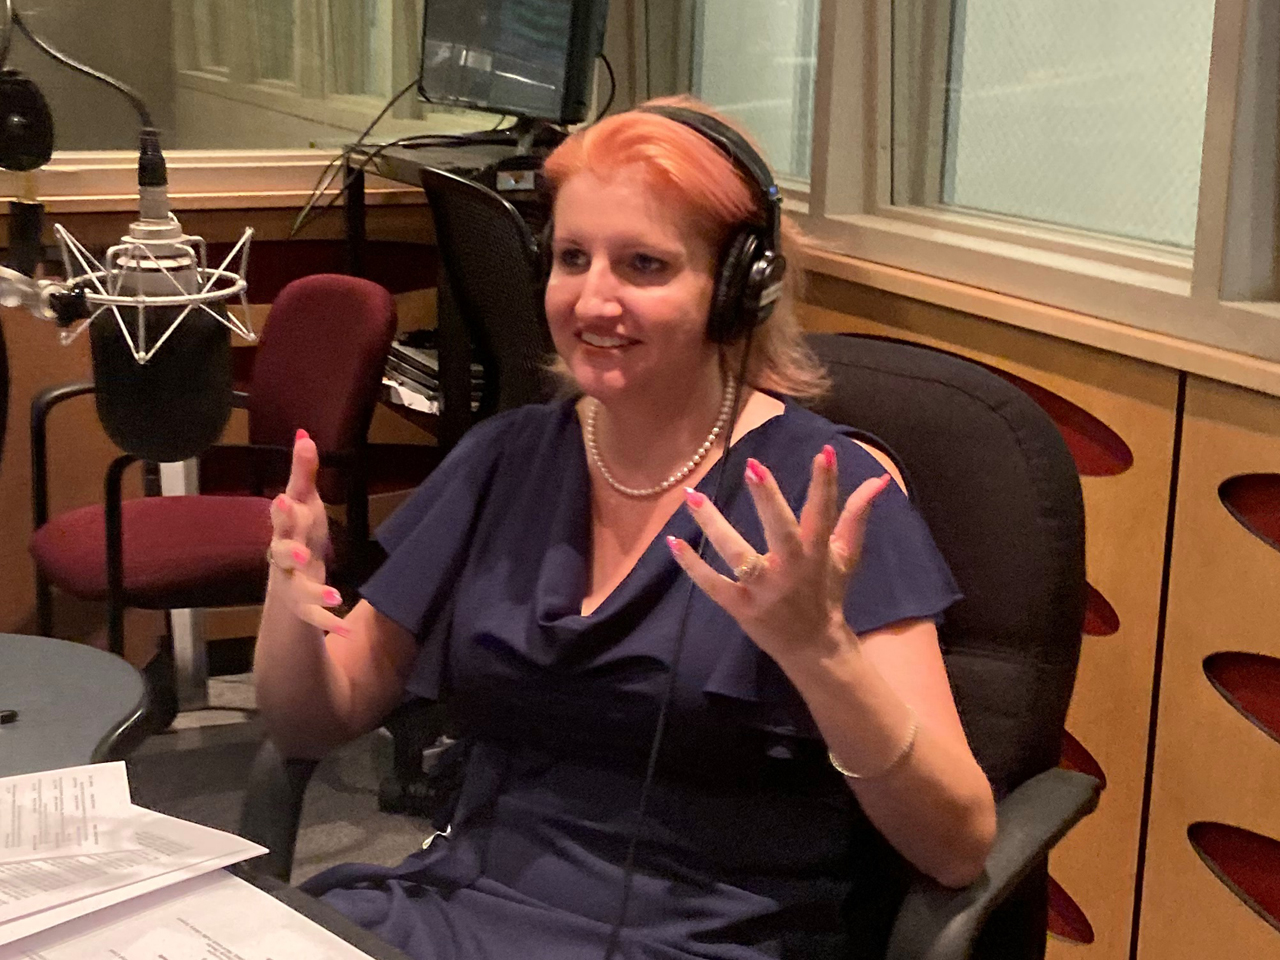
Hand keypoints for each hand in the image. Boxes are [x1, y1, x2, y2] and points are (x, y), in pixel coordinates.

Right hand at [267, 429, 348, 636]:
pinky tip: (344, 626)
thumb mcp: (305, 505)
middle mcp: (283, 560)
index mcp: (286, 532)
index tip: (286, 501)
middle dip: (288, 552)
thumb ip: (304, 472)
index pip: (282, 520)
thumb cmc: (298, 536)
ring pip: (297, 591)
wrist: (287, 587)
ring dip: (313, 594)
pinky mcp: (303, 612)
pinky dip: (327, 623)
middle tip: (301, 552)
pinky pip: (314, 620)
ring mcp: (290, 587)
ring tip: (334, 597)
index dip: (283, 512)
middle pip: (281, 555)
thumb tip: (304, 433)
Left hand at [668, 444, 890, 664]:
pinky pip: (713, 585)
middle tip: (751, 466)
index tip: (823, 451)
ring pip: (739, 556)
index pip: (823, 512)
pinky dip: (693, 566)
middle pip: (781, 531)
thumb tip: (879, 479)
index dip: (826, 483)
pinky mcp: (741, 608)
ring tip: (693, 495)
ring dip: (714, 526)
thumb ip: (857, 515)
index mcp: (818, 553)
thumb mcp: (846, 555)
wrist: (812, 647)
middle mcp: (792, 570)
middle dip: (769, 500)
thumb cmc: (827, 592)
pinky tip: (674, 542)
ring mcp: (765, 591)